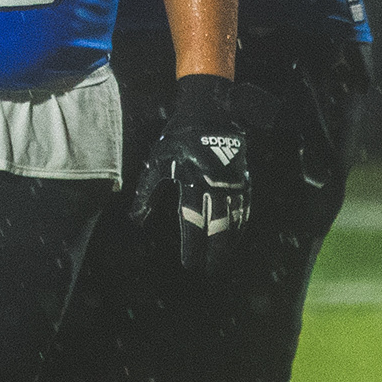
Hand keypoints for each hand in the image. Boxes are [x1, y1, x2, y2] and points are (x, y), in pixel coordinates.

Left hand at [139, 73, 259, 271]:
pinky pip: (245, 207)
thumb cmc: (179, 138)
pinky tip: (236, 236)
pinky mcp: (243, 178)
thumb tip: (136, 219)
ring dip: (228, 242)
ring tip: (222, 260)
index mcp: (192, 182)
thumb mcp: (158, 161)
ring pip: (234, 220)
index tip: (189, 264)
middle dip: (214, 251)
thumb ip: (148, 192)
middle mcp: (215, 185)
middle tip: (210, 269)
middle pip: (218, 226)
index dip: (192, 245)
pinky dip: (241, 225)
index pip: (193, 221)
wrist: (210, 112)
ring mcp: (232, 183)